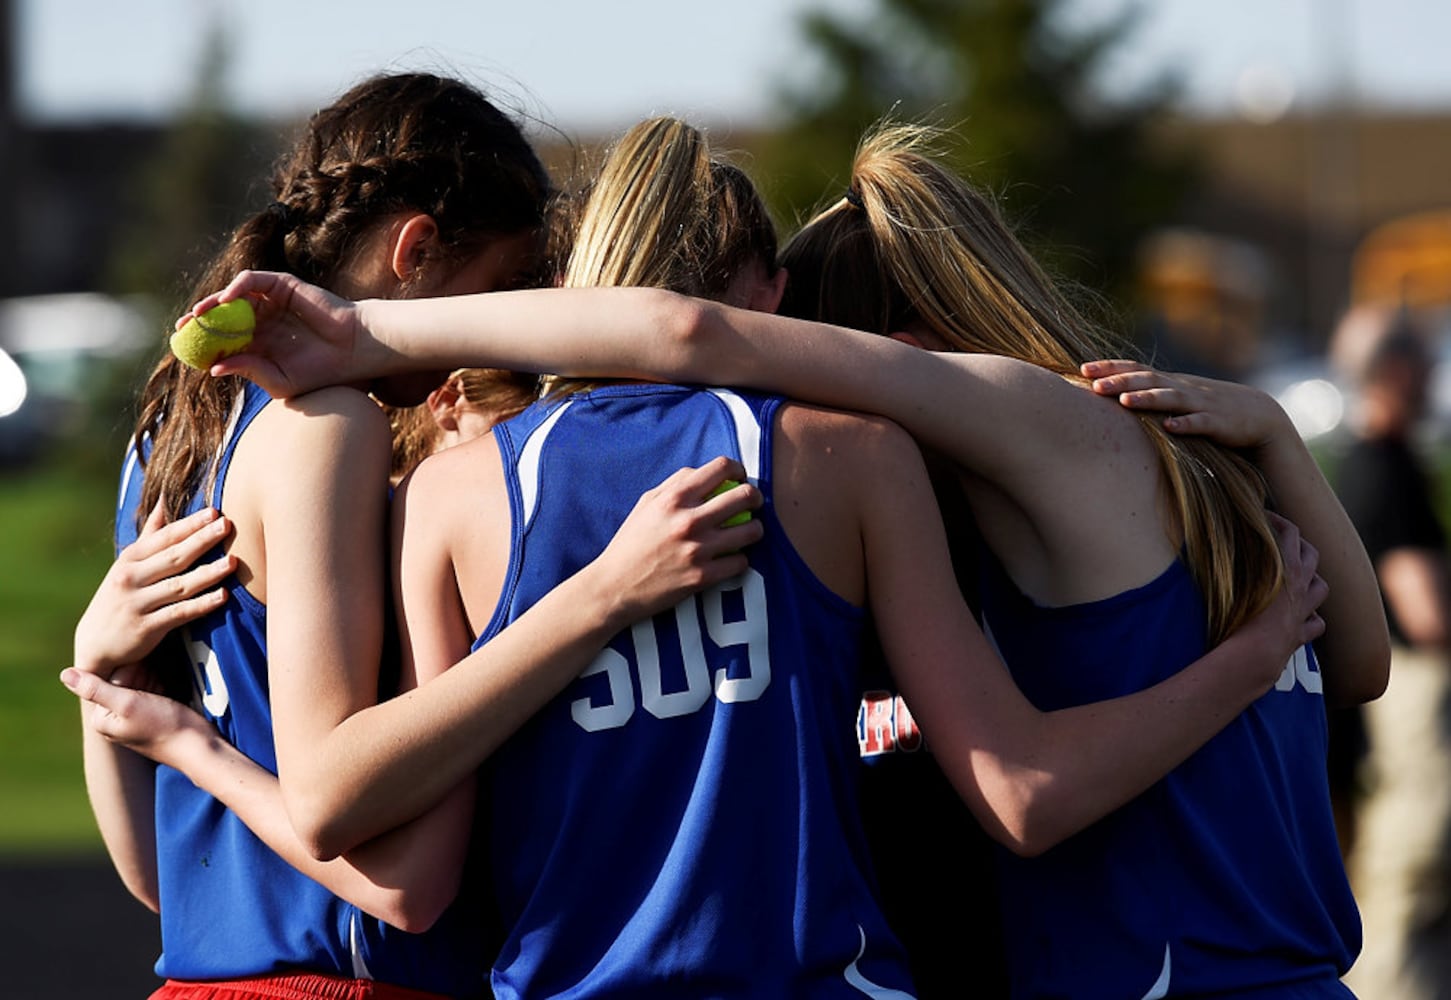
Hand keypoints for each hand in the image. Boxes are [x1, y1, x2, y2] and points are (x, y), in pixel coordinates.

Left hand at [61, 665, 208, 761]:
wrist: (198, 747)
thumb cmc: (164, 725)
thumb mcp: (128, 704)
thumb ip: (96, 689)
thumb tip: (64, 674)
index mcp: (102, 719)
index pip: (109, 679)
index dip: (131, 670)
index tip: (147, 672)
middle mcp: (115, 720)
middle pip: (123, 682)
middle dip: (142, 675)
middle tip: (159, 680)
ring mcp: (134, 720)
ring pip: (138, 685)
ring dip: (152, 679)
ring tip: (165, 687)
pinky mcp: (152, 717)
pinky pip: (150, 693)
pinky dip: (159, 686)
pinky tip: (169, 690)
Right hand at [74, 505, 234, 676]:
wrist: (95, 643)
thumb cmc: (120, 596)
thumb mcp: (128, 564)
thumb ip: (149, 535)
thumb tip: (163, 501)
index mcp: (129, 559)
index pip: (164, 538)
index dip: (189, 525)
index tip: (214, 512)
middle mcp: (131, 578)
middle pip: (174, 557)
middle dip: (201, 540)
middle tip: (227, 525)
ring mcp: (137, 604)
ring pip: (179, 585)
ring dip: (207, 573)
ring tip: (232, 561)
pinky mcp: (145, 628)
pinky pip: (178, 614)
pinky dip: (201, 605)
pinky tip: (222, 596)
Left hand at [188, 270, 366, 397]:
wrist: (352, 352)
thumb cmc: (320, 372)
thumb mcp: (279, 380)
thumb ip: (249, 371)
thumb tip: (213, 369)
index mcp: (259, 345)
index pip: (223, 340)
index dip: (202, 343)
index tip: (184, 350)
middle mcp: (261, 321)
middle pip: (222, 317)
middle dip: (200, 321)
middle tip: (182, 328)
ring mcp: (271, 301)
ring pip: (232, 297)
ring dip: (212, 304)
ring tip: (198, 315)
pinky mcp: (282, 285)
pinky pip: (252, 281)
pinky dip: (235, 287)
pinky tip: (225, 301)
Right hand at [589, 456, 764, 626]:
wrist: (614, 586)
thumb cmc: (631, 542)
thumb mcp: (647, 504)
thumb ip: (675, 484)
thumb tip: (704, 473)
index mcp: (674, 498)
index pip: (720, 468)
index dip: (737, 468)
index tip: (739, 477)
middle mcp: (688, 521)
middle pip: (743, 496)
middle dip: (755, 497)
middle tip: (753, 503)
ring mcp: (698, 550)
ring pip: (750, 531)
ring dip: (755, 529)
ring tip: (749, 530)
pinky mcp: (703, 577)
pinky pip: (740, 562)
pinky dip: (740, 559)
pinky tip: (732, 557)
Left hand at [1080, 360, 1289, 451]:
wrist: (1260, 416)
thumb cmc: (1210, 408)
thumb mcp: (1179, 398)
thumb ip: (1151, 394)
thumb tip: (1114, 395)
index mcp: (1171, 383)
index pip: (1137, 369)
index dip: (1111, 368)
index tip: (1083, 369)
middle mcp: (1183, 389)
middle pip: (1149, 379)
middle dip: (1121, 382)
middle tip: (1094, 386)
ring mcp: (1201, 404)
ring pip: (1172, 398)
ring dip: (1149, 399)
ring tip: (1126, 401)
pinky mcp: (1219, 423)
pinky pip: (1201, 423)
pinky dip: (1186, 424)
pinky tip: (1170, 427)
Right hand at [1237, 512, 1328, 682]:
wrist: (1254, 655)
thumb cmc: (1239, 616)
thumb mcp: (1229, 580)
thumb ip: (1223, 558)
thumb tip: (1204, 539)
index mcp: (1286, 569)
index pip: (1290, 533)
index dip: (1279, 520)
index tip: (1265, 516)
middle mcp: (1299, 587)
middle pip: (1312, 555)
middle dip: (1301, 544)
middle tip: (1286, 542)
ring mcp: (1303, 611)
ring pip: (1321, 587)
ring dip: (1313, 579)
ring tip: (1301, 577)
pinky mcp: (1301, 633)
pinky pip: (1315, 623)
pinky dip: (1311, 617)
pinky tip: (1303, 617)